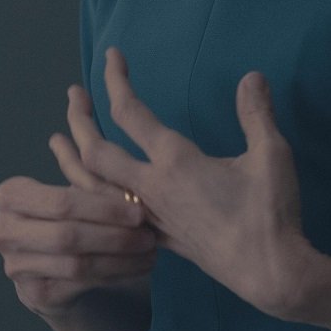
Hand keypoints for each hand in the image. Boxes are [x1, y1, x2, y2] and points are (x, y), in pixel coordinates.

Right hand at [0, 121, 157, 319]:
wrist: (61, 273)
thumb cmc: (80, 216)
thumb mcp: (80, 184)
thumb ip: (77, 150)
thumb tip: (76, 90)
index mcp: (10, 194)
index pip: (62, 199)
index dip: (104, 204)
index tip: (142, 204)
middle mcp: (3, 229)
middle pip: (68, 231)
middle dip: (114, 231)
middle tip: (149, 229)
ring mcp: (15, 266)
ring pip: (77, 261)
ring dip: (120, 254)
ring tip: (151, 247)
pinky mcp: (34, 296)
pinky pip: (80, 285)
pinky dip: (115, 274)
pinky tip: (141, 267)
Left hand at [65, 46, 314, 319]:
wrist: (269, 274)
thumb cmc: (270, 213)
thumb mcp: (272, 156)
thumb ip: (257, 114)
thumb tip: (252, 76)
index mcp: (175, 161)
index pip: (131, 113)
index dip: (117, 80)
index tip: (112, 56)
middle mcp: (153, 188)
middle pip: (97, 151)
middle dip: (80, 119)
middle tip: (74, 95)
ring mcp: (151, 218)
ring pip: (95, 189)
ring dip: (72, 161)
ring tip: (58, 141)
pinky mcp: (160, 241)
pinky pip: (111, 217)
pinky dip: (92, 200)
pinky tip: (90, 194)